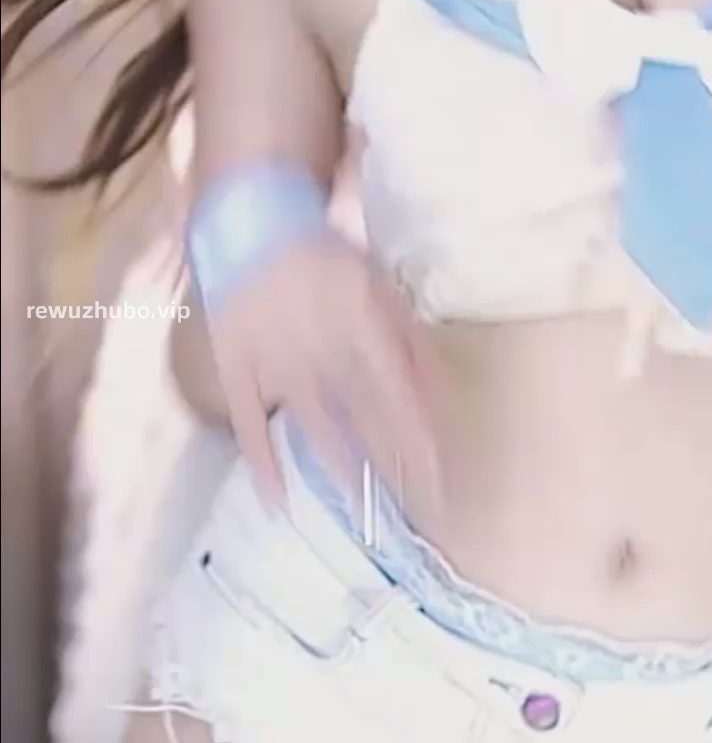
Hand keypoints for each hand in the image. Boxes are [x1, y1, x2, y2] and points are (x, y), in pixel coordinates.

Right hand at [206, 227, 441, 520]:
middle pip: (364, 417)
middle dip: (390, 466)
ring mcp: (275, 362)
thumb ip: (411, 339)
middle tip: (411, 512)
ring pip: (315, 426)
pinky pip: (249, 424)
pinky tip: (278, 502)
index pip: (399, 394)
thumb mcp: (380, 287)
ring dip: (340, 472)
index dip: (419, 439)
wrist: (252, 226)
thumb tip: (444, 393)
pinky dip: (262, 464)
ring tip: (362, 516)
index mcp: (362, 322)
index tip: (439, 481)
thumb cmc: (326, 260)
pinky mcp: (236, 371)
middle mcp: (321, 347)